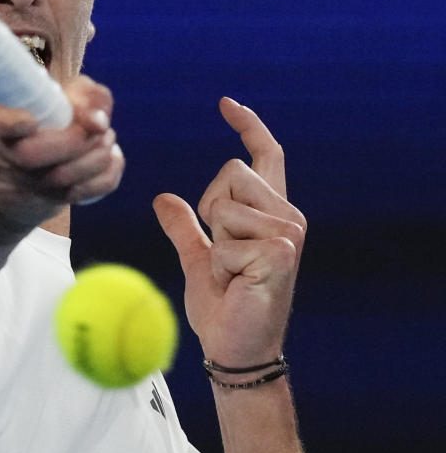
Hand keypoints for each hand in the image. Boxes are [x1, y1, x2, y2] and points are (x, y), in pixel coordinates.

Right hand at [0, 75, 124, 227]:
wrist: (24, 162)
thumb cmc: (43, 113)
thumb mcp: (60, 91)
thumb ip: (85, 96)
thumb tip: (98, 122)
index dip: (7, 124)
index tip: (32, 122)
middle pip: (25, 157)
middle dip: (74, 142)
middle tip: (102, 129)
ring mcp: (2, 184)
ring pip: (52, 182)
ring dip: (94, 160)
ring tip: (108, 139)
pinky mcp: (26, 206)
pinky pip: (71, 197)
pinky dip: (103, 179)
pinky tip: (112, 159)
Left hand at [153, 98, 306, 366]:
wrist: (236, 348)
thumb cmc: (223, 307)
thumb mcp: (197, 260)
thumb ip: (184, 228)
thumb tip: (163, 198)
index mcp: (270, 212)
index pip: (264, 156)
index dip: (247, 127)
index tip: (225, 103)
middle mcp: (287, 215)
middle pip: (230, 172)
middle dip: (211, 210)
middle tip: (224, 255)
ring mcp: (288, 232)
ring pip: (223, 204)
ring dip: (215, 242)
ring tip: (233, 272)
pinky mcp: (281, 251)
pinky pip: (223, 240)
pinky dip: (218, 266)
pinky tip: (238, 284)